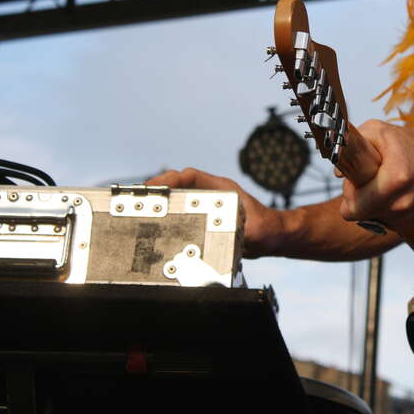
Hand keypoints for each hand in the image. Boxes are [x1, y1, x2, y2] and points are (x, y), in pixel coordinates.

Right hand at [145, 168, 283, 258]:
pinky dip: (168, 212)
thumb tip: (223, 230)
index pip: (191, 176)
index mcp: (223, 189)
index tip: (155, 188)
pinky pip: (183, 210)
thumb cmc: (268, 230)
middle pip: (180, 184)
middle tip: (139, 198)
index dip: (170, 179)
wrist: (274, 238)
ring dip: (161, 200)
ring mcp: (209, 204)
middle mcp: (213, 193)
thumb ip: (241, 230)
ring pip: (179, 196)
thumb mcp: (255, 231)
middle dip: (158, 188)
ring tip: (141, 207)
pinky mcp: (206, 217)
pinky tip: (156, 222)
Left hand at [339, 120, 413, 231]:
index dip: (348, 193)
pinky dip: (381, 208)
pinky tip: (391, 193)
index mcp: (393, 181)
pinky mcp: (408, 223)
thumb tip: (338, 171)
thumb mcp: (379, 131)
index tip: (356, 179)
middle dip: (356, 198)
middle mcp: (399, 205)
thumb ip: (351, 145)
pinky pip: (382, 220)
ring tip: (382, 185)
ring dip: (369, 204)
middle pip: (358, 215)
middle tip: (367, 181)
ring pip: (369, 219)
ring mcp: (405, 218)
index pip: (351, 207)